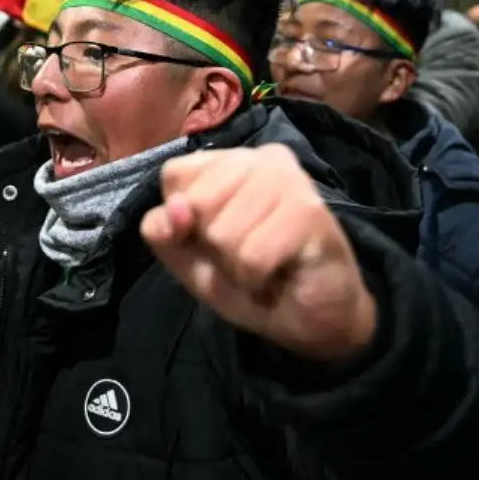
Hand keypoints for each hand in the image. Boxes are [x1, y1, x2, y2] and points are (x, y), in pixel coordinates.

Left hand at [142, 145, 377, 363]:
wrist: (314, 321)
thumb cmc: (253, 281)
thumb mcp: (190, 259)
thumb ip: (164, 231)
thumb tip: (174, 210)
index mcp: (232, 160)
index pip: (175, 175)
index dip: (182, 221)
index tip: (213, 239)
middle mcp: (263, 158)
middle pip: (197, 203)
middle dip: (214, 247)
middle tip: (246, 256)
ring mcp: (290, 180)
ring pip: (223, 233)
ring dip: (237, 267)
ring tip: (265, 266)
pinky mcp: (309, 211)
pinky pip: (251, 256)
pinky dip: (256, 279)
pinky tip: (280, 273)